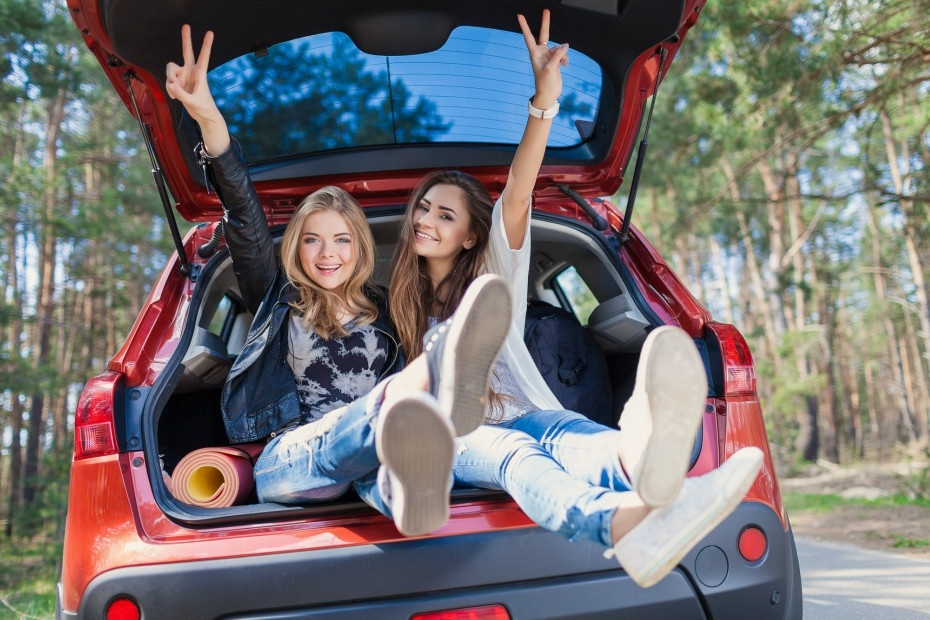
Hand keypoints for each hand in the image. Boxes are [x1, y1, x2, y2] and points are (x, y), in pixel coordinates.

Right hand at [165, 25, 229, 154]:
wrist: (202, 116)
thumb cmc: (204, 109)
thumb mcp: (194, 103)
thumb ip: (182, 94)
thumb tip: (172, 85)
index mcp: (200, 74)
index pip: (203, 57)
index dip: (206, 45)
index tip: (210, 32)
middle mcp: (191, 71)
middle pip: (187, 51)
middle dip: (186, 39)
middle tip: (186, 25)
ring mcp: (183, 76)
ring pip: (170, 70)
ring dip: (170, 79)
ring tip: (175, 92)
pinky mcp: (177, 82)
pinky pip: (168, 81)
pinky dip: (169, 89)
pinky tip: (175, 96)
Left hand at [517, 10, 568, 110]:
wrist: (548, 95)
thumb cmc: (545, 83)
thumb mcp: (551, 68)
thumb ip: (557, 55)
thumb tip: (565, 45)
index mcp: (535, 54)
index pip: (529, 37)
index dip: (525, 26)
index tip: (520, 16)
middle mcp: (540, 53)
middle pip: (544, 35)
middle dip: (545, 23)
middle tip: (546, 10)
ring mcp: (548, 57)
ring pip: (558, 48)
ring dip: (562, 54)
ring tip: (562, 64)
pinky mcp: (554, 61)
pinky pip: (562, 54)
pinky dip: (565, 58)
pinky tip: (565, 65)